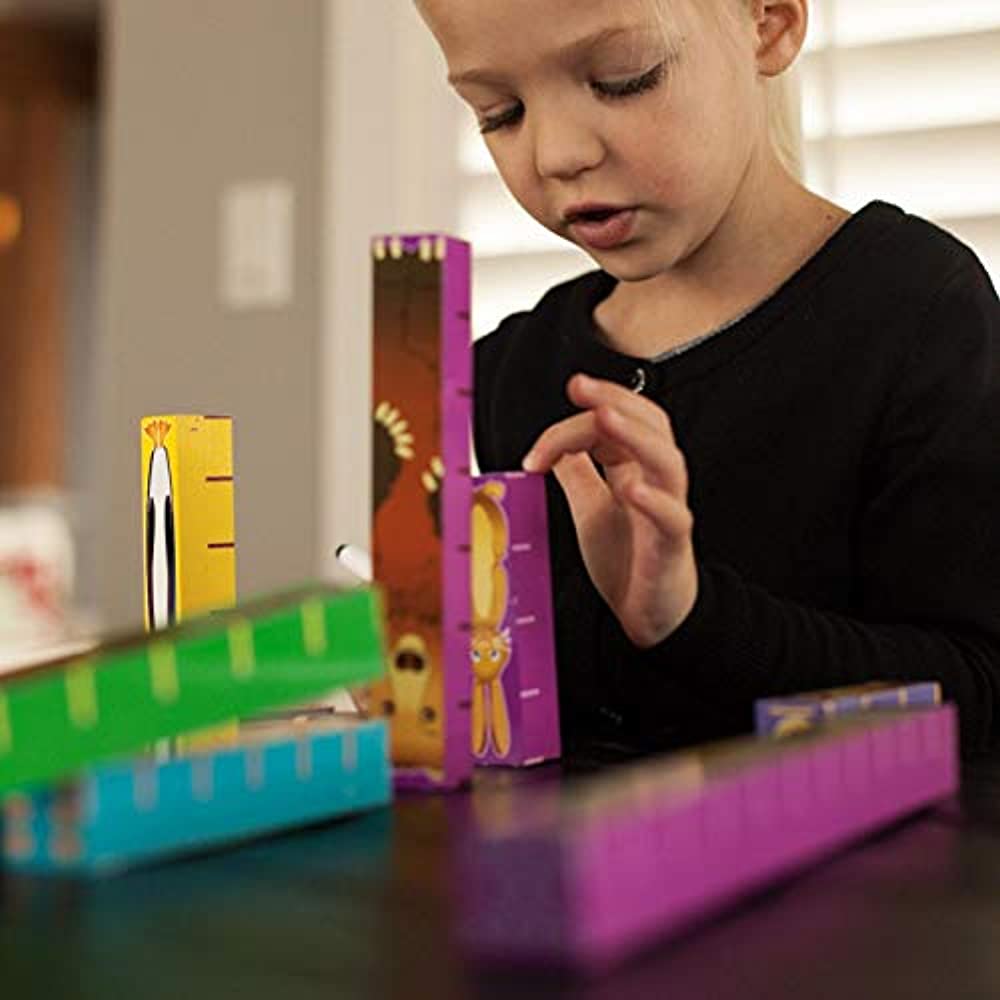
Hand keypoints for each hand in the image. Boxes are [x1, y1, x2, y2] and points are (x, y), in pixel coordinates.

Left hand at [522, 374, 696, 647]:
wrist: (650, 614)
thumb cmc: (628, 559)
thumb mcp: (590, 508)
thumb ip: (577, 474)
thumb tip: (554, 444)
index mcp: (636, 466)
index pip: (614, 424)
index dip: (577, 420)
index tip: (536, 448)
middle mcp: (656, 480)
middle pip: (650, 424)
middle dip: (615, 399)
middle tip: (580, 386)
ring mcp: (668, 510)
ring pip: (666, 461)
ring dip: (635, 436)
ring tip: (606, 418)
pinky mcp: (672, 546)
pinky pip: (673, 517)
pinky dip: (654, 501)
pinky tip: (632, 488)